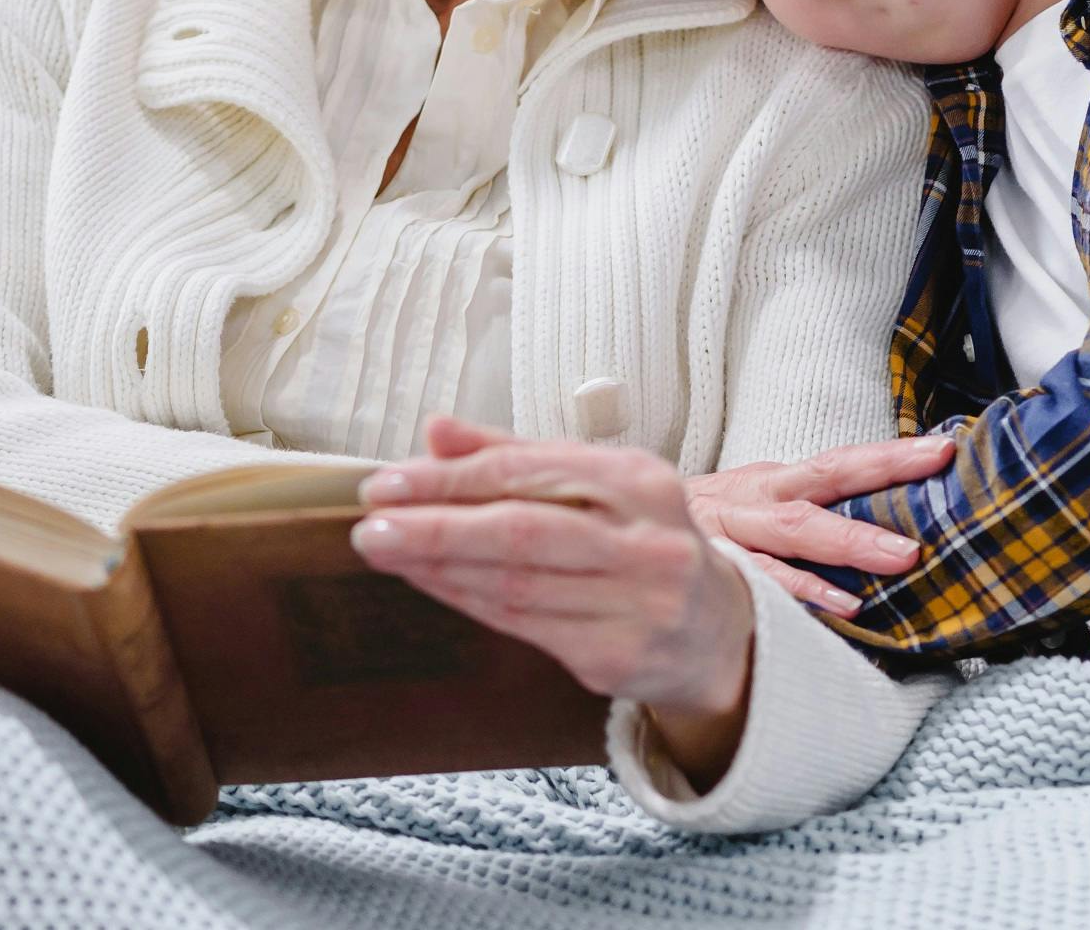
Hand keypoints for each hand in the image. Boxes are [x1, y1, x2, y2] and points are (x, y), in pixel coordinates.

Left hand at [350, 417, 758, 784]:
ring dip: (439, 568)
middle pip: (521, 533)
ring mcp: (637, 606)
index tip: (388, 482)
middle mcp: (646, 542)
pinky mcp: (618, 658)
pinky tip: (431, 583)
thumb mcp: (598, 482)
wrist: (717, 630)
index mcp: (639, 481)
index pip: (527, 472)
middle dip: (436, 527)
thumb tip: (437, 430)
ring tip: (388, 551)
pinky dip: (468, 602)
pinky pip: (525, 627)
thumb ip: (515, 454)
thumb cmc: (642, 540)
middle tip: (373, 525)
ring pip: (516, 586)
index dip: (451, 478)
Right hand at [682, 435, 957, 613]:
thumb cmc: (698, 531)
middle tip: (926, 500)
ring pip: (790, 534)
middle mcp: (751, 499)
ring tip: (895, 565)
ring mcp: (728, 531)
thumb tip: (881, 527)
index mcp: (769, 483)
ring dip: (844, 548)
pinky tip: (840, 609)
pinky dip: (799, 595)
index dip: (890, 456)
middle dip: (878, 484)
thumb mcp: (745, 509)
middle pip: (821, 484)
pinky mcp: (708, 565)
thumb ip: (798, 515)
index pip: (838, 464)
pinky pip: (757, 581)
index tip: (943, 450)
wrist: (613, 530)